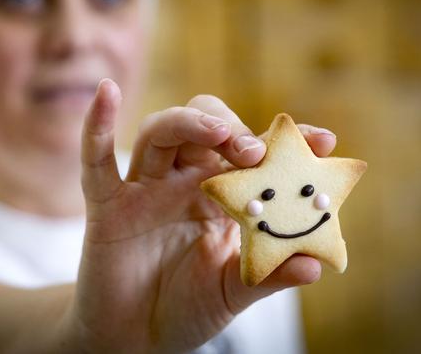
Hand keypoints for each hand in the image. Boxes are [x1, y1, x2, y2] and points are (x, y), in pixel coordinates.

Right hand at [70, 79, 336, 352]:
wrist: (137, 339)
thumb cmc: (188, 309)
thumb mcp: (234, 293)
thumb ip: (270, 278)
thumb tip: (314, 266)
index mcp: (222, 194)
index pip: (255, 152)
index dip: (287, 142)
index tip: (324, 140)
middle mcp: (185, 181)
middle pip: (205, 126)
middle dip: (231, 129)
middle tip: (255, 152)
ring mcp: (145, 188)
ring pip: (161, 132)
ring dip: (187, 123)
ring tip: (219, 134)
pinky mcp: (108, 204)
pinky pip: (97, 162)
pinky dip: (96, 126)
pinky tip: (106, 92)